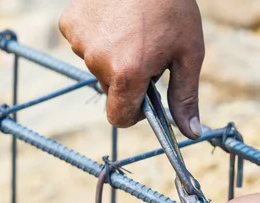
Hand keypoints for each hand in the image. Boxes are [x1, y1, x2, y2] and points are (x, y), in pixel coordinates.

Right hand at [59, 0, 204, 137]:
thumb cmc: (172, 8)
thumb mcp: (188, 54)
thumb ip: (185, 96)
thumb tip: (191, 133)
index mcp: (127, 74)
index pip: (118, 118)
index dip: (135, 112)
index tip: (146, 95)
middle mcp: (98, 62)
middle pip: (110, 90)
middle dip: (127, 78)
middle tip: (145, 49)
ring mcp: (80, 42)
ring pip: (96, 66)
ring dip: (112, 56)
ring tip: (131, 29)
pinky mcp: (69, 24)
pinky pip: (83, 43)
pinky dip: (97, 37)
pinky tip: (114, 19)